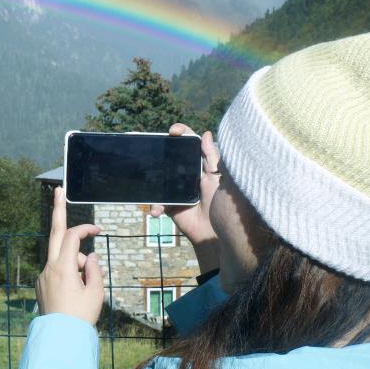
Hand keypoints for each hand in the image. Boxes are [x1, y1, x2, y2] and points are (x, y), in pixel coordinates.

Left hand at [36, 187, 103, 323]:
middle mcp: (49, 268)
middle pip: (54, 232)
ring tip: (84, 290)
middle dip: (57, 210)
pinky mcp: (41, 284)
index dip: (85, 229)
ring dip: (75, 263)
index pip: (72, 237)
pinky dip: (68, 273)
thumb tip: (89, 256)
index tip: (98, 230)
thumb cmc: (81, 317)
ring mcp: (43, 275)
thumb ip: (94, 269)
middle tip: (58, 189)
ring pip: (61, 257)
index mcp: (62, 268)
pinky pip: (57, 271)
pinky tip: (74, 294)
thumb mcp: (96, 293)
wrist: (60, 338)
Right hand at [150, 124, 220, 274]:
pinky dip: (155, 206)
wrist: (218, 237)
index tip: (173, 131)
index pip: (191, 144)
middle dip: (158, 150)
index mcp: (202, 166)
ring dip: (150, 179)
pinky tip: (156, 210)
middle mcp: (188, 175)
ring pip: (159, 178)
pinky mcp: (170, 205)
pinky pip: (157, 201)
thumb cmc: (225, 208)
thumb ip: (213, 158)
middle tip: (146, 144)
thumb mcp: (222, 180)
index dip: (182, 134)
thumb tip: (205, 134)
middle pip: (171, 157)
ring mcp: (177, 190)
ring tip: (143, 178)